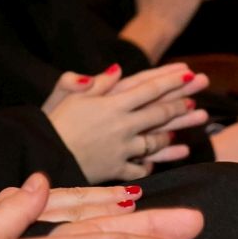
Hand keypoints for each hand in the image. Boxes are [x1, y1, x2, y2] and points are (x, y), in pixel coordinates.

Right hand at [46, 64, 210, 180]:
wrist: (41, 154)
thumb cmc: (51, 120)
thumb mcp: (67, 92)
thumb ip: (96, 81)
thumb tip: (117, 69)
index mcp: (111, 104)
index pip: (148, 89)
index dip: (171, 82)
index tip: (190, 75)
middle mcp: (121, 126)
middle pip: (158, 115)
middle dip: (180, 106)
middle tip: (196, 101)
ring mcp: (121, 149)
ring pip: (154, 142)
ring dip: (170, 136)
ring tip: (183, 132)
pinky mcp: (115, 169)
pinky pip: (139, 167)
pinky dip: (149, 164)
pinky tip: (156, 162)